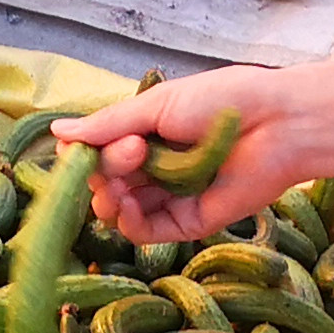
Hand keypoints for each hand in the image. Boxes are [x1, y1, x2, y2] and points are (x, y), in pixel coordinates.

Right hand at [55, 64, 323, 243]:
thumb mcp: (156, 105)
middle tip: (135, 148)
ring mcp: (171, 197)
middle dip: (106, 169)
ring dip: (109, 198)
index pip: (97, 155)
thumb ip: (107, 125)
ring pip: (119, 211)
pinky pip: (145, 232)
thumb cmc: (223, 100)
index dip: (86, 155)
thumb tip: (56, 134)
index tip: (83, 147)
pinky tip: (125, 207)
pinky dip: (127, 223)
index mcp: (147, 136)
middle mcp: (155, 169)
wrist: (278, 122)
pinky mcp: (188, 222)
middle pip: (105, 183)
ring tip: (125, 180)